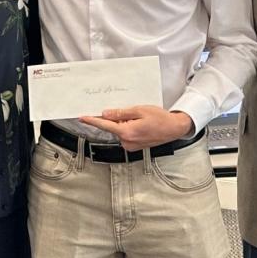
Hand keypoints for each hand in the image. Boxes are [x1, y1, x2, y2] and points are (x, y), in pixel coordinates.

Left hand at [79, 105, 193, 151]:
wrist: (174, 129)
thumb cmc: (160, 118)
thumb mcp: (139, 110)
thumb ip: (120, 113)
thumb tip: (105, 114)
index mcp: (127, 132)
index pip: (105, 125)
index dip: (92, 120)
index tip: (82, 117)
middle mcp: (127, 142)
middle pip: (113, 127)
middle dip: (117, 119)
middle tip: (132, 112)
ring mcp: (130, 146)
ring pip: (120, 131)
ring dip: (124, 123)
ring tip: (141, 119)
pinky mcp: (134, 147)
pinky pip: (125, 135)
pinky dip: (128, 128)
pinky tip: (140, 124)